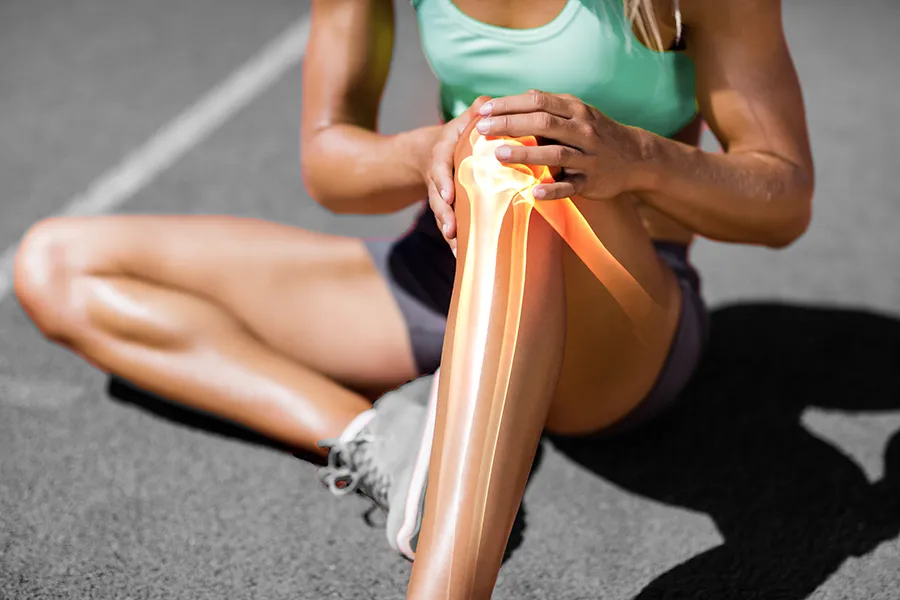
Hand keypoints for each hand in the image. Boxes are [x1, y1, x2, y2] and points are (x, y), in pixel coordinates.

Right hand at [425, 96, 492, 255]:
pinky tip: (463, 258)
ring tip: (457, 250)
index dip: (442, 182)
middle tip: (451, 231)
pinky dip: (456, 243)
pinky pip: (451, 226)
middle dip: (443, 216)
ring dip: (448, 233)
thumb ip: (476, 112)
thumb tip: (487, 103)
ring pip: (442, 217)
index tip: (447, 194)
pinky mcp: (449, 209)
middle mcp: (438, 179)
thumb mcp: (462, 121)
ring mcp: (441, 196)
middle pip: (438, 200)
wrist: (431, 153)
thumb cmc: (456, 135)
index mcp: (442, 156)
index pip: (439, 168)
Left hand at [474, 90, 647, 201]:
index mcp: (574, 110)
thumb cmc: (596, 133)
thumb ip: (548, 106)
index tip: (483, 111)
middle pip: (543, 124)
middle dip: (510, 125)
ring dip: (526, 154)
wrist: (636, 157)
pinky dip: (553, 189)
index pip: (537, 101)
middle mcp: (582, 130)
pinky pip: (570, 186)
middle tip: (482, 130)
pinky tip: (534, 192)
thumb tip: (516, 98)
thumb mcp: (577, 112)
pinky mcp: (591, 181)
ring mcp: (588, 157)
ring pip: (555, 153)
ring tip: (499, 155)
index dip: (509, 105)